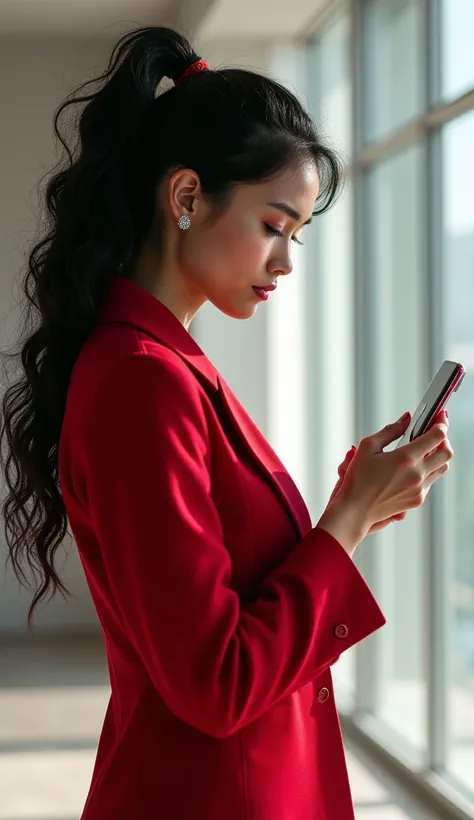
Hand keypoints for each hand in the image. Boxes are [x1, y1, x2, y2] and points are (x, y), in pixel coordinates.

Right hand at [319, 409, 452, 554]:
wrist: (355, 510)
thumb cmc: (357, 479)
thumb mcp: (368, 447)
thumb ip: (390, 430)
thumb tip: (406, 419)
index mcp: (406, 458)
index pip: (437, 435)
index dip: (441, 422)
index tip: (440, 417)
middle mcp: (417, 474)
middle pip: (447, 452)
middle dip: (444, 439)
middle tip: (435, 433)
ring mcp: (420, 489)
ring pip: (442, 468)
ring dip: (438, 455)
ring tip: (425, 450)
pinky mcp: (417, 500)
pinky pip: (431, 481)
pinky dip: (428, 470)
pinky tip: (414, 467)